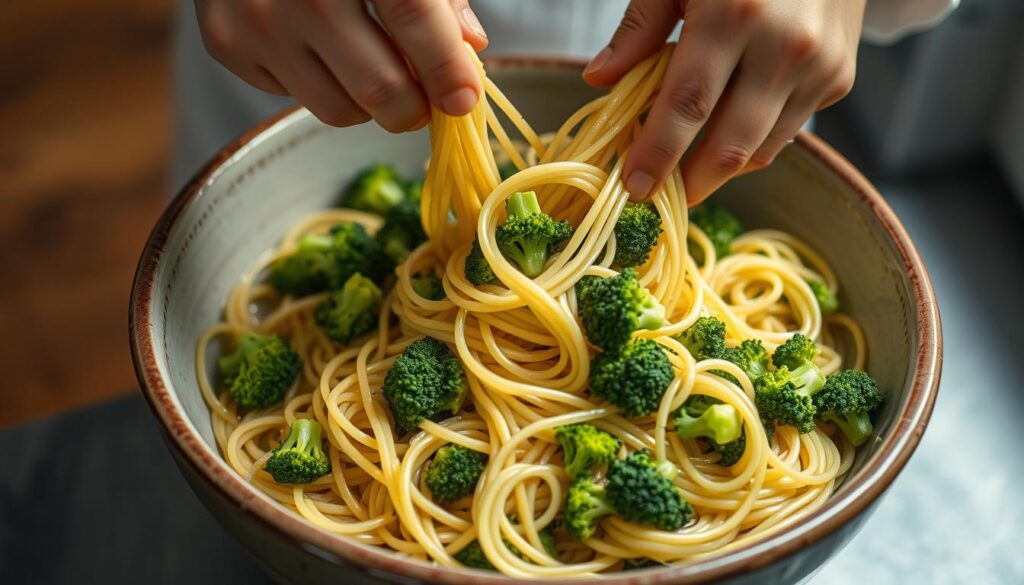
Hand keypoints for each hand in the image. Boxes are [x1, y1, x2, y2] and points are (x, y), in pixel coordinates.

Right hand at [196, 0, 488, 131]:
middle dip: (414, 110)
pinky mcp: (226, 43)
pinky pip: (295, 98)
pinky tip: (318, 48)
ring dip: (369, 107)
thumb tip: (469, 48)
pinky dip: (321, 86)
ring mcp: (257, 19)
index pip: (414, 18)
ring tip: (372, 71)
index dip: (447, 69)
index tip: (463, 101)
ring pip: (339, 110)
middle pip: (380, 86)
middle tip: (423, 103)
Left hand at [584, 0, 864, 203]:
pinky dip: (752, 143)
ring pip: (761, 149)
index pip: (687, 105)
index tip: (634, 187)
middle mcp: (785, 46)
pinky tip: (725, 132)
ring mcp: (819, 67)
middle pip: (729, 144)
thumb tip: (598, 78)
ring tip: (687, 167)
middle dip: (690, 182)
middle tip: (659, 194)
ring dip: (719, 168)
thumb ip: (640, 28)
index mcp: (735, 14)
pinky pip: (788, 131)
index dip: (657, 154)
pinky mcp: (840, 78)